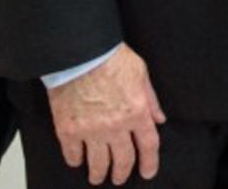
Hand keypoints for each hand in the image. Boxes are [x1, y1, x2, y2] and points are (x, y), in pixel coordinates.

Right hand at [47, 43, 165, 185]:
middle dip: (122, 173)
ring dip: (99, 174)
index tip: (147, 172)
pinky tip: (77, 160)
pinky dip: (75, 160)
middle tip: (119, 178)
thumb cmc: (111, 57)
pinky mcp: (68, 130)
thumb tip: (159, 119)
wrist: (80, 51)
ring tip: (97, 177)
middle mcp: (116, 126)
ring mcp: (91, 130)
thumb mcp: (141, 73)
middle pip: (123, 160)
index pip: (148, 146)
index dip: (150, 163)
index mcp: (136, 112)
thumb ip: (151, 99)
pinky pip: (72, 155)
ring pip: (98, 164)